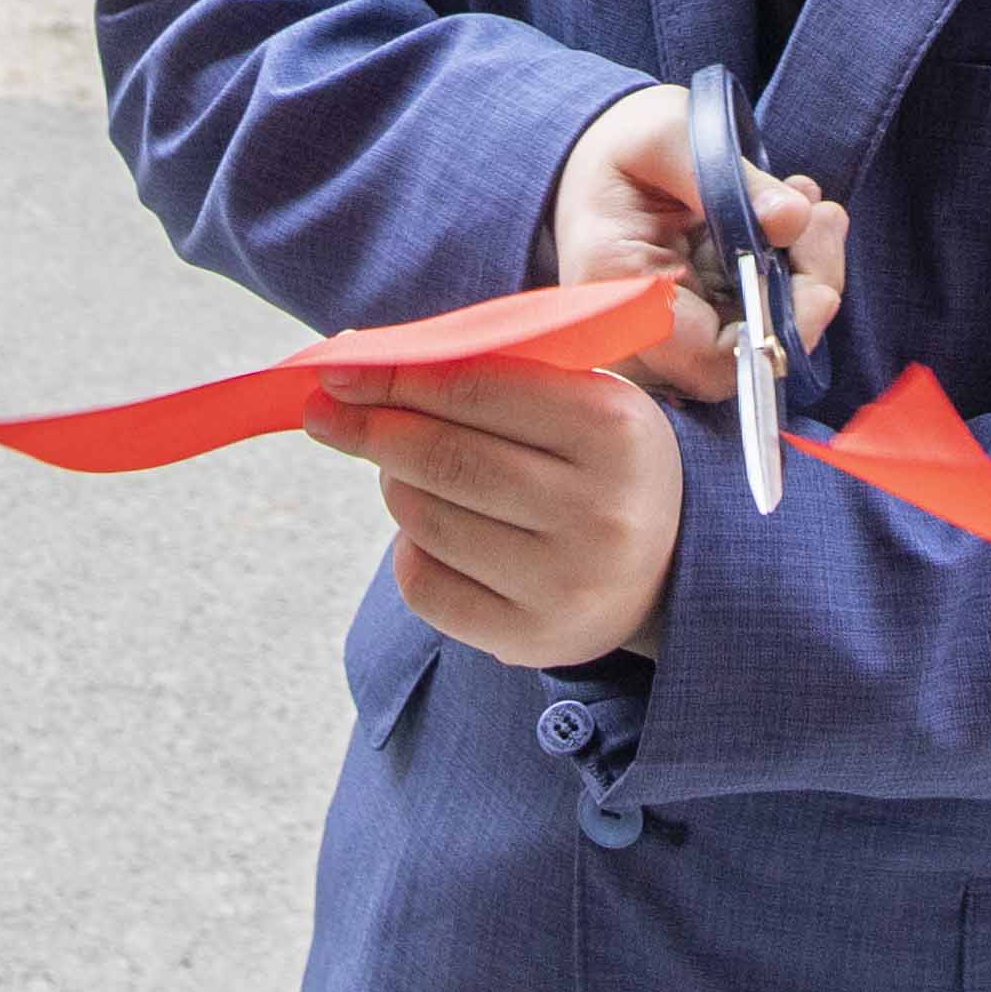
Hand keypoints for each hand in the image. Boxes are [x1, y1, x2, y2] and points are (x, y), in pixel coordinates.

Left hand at [306, 361, 682, 668]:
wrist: (666, 569)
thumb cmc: (597, 461)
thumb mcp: (579, 397)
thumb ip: (490, 369)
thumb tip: (362, 353)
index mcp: (614, 429)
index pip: (477, 387)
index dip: (397, 375)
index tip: (340, 367)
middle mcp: (598, 510)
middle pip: (445, 458)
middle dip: (370, 430)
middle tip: (324, 413)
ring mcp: (566, 583)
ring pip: (426, 521)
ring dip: (395, 487)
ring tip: (401, 471)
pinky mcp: (530, 638)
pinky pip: (425, 587)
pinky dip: (408, 550)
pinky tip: (428, 533)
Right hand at [542, 82, 849, 410]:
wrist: (588, 152)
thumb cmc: (617, 142)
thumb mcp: (666, 135)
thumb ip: (728, 177)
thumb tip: (793, 219)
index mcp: (620, 290)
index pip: (708, 358)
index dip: (774, 336)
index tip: (821, 288)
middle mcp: (641, 330)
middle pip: (744, 355)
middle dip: (803, 295)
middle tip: (825, 219)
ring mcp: (672, 329)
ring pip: (760, 335)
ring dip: (804, 274)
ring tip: (813, 207)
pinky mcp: (697, 315)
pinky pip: (757, 310)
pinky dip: (788, 266)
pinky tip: (793, 213)